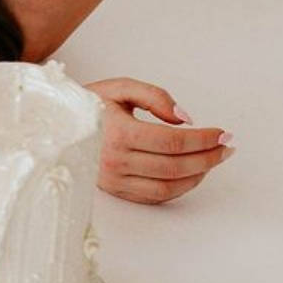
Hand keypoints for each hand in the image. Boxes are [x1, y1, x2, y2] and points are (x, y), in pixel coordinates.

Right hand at [85, 77, 234, 204]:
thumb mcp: (119, 87)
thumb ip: (154, 96)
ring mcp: (115, 180)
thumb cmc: (89, 102)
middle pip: (176, 166)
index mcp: (117, 133)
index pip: (173, 141)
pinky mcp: (117, 191)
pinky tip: (192, 172)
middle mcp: (115, 161)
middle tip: (227, 146)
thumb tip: (185, 118)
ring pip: (170, 185)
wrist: (55, 123)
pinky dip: (180, 186)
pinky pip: (157, 195)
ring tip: (213, 158)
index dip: (204, 138)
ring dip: (199, 174)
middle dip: (208, 156)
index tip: (223, 133)